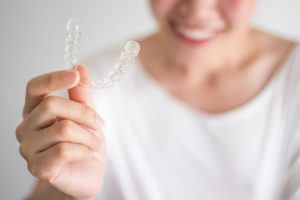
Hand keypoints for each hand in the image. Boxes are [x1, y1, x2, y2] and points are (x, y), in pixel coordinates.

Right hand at [16, 65, 106, 198]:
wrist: (87, 174)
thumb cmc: (84, 143)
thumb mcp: (87, 115)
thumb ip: (81, 94)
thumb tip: (79, 67)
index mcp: (35, 111)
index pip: (34, 87)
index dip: (53, 78)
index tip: (75, 75)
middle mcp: (26, 127)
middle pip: (51, 105)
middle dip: (84, 113)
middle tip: (99, 124)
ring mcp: (29, 148)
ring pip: (62, 129)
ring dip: (88, 136)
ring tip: (95, 143)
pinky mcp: (38, 167)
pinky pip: (64, 150)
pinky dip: (83, 149)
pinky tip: (86, 153)